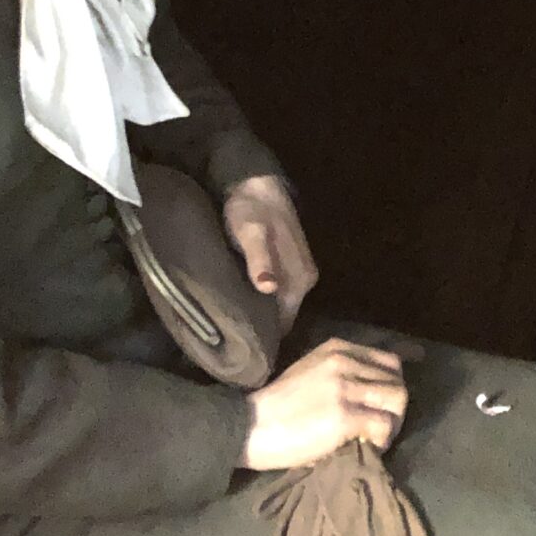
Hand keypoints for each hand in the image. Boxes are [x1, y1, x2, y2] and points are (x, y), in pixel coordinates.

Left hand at [225, 174, 316, 329]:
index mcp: (300, 279)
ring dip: (262, 317)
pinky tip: (245, 307)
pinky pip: (279, 296)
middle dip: (262, 330)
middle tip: (230, 342)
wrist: (258, 184)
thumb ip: (259, 260)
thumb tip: (268, 288)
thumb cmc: (250, 210)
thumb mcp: (250, 233)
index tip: (240, 351)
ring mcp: (301, 275)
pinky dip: (263, 304)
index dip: (264, 338)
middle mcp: (306, 281)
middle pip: (284, 318)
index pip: (285, 323)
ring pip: (281, 307)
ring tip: (233, 329)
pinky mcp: (292, 269)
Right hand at [242, 337, 407, 472]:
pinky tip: (368, 447)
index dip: (390, 386)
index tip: (379, 408)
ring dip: (393, 423)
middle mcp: (345, 361)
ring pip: (398, 399)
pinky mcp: (344, 415)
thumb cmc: (275, 407)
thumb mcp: (310, 373)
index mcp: (337, 349)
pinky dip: (383, 439)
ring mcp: (345, 387)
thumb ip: (340, 375)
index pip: (388, 362)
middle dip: (395, 407)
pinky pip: (384, 424)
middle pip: (397, 380)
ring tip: (377, 438)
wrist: (247, 427)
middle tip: (381, 428)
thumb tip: (369, 396)